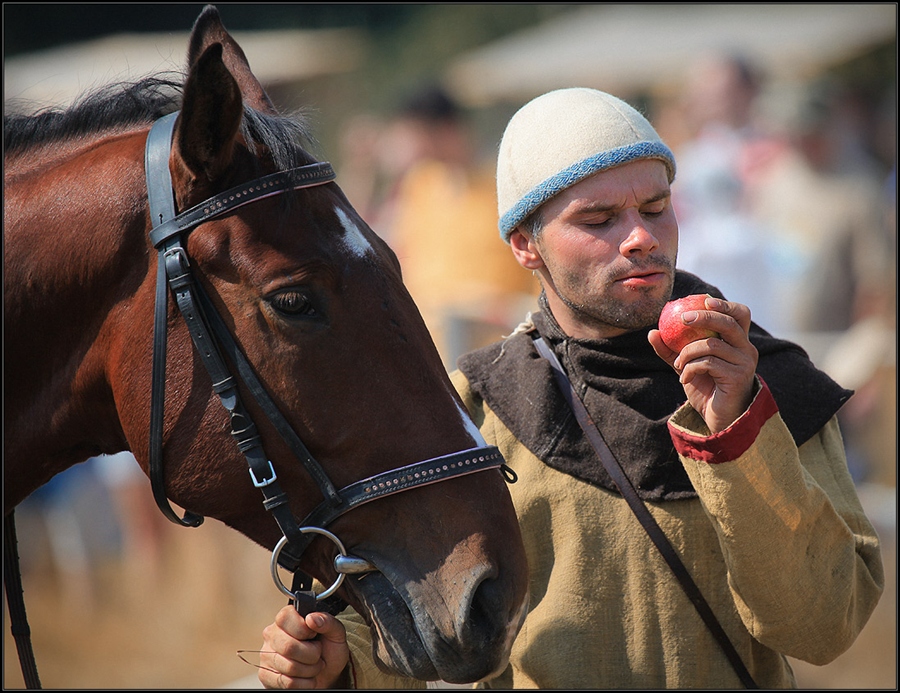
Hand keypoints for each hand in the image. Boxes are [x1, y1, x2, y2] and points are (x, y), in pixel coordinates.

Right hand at [258, 606, 349, 688]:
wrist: (327, 672)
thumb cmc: (329, 649)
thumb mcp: (335, 632)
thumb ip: (327, 621)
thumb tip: (311, 618)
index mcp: (286, 618)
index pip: (286, 618)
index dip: (305, 630)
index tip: (314, 635)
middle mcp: (272, 634)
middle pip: (288, 647)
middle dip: (312, 654)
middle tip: (317, 653)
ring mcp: (266, 655)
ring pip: (289, 667)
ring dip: (310, 670)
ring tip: (313, 665)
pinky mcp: (265, 674)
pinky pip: (286, 682)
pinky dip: (303, 683)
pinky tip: (305, 676)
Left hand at [649, 296, 757, 432]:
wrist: (717, 418)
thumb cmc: (705, 388)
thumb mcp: (686, 365)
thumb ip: (671, 350)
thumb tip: (652, 332)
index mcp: (737, 342)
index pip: (740, 314)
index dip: (725, 304)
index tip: (703, 300)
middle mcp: (746, 349)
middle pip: (729, 322)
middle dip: (705, 317)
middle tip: (682, 319)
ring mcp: (744, 363)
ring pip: (712, 344)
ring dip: (687, 353)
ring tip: (679, 365)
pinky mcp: (738, 377)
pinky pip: (708, 363)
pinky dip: (690, 368)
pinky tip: (684, 378)